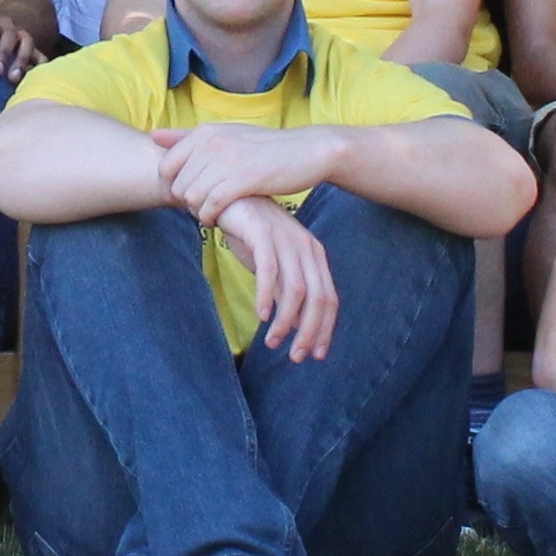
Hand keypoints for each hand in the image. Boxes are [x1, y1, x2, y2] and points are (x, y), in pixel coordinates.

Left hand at [0, 1, 47, 81]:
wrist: (15, 15)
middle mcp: (7, 26)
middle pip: (6, 37)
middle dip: (2, 53)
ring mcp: (22, 34)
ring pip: (25, 45)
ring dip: (20, 61)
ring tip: (12, 79)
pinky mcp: (33, 45)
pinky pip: (39, 54)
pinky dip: (40, 62)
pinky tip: (39, 74)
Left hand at [153, 120, 338, 227]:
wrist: (307, 151)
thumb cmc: (264, 148)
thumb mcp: (226, 135)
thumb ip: (187, 138)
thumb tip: (152, 135)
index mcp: (205, 132)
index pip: (166, 167)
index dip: (174, 187)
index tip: (191, 195)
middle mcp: (212, 143)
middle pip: (177, 186)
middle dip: (187, 203)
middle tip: (204, 208)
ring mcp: (227, 160)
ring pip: (192, 198)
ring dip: (198, 212)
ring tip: (212, 213)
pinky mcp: (242, 180)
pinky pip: (211, 206)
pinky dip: (211, 218)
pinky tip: (219, 219)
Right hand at [209, 193, 342, 361]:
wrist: (227, 199)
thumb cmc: (250, 235)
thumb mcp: (273, 267)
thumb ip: (284, 291)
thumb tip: (291, 328)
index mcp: (314, 256)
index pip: (329, 300)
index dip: (324, 330)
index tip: (315, 355)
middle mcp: (306, 248)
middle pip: (318, 299)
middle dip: (309, 332)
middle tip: (295, 357)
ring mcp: (286, 240)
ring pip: (296, 290)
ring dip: (285, 321)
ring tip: (271, 342)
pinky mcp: (263, 234)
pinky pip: (269, 271)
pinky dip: (266, 296)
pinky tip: (260, 316)